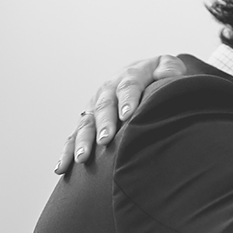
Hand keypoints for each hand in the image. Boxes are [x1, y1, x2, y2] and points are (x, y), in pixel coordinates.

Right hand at [55, 54, 186, 173]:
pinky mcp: (87, 120)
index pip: (128, 87)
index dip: (127, 100)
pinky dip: (66, 151)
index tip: (127, 115)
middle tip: (105, 140)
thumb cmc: (157, 74)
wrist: (139, 73)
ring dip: (83, 140)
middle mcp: (108, 90)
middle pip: (104, 106)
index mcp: (129, 76)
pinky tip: (62, 168)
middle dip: (104, 124)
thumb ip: (170, 68)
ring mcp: (94, 106)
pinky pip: (73, 136)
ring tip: (82, 158)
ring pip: (86, 123)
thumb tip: (166, 75)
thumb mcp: (167, 64)